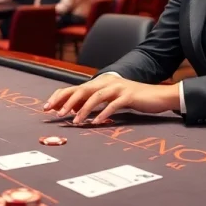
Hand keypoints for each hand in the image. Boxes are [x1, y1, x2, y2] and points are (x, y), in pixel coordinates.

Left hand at [43, 75, 180, 123]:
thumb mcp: (110, 99)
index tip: (48, 107)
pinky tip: (95, 123)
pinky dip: (103, 114)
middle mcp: (107, 82)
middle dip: (67, 102)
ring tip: (74, 122)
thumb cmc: (133, 99)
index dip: (61, 96)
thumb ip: (94, 102)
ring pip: (95, 97)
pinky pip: (113, 105)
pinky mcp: (128, 95)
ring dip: (83, 110)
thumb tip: (74, 110)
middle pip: (82, 90)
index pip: (75, 88)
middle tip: (56, 114)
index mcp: (100, 83)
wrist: (157, 95)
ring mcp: (118, 88)